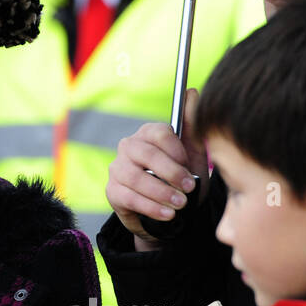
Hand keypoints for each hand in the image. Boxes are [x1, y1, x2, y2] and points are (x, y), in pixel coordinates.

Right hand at [105, 88, 209, 248]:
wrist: (170, 212)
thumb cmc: (181, 179)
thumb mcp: (193, 155)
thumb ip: (193, 125)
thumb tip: (192, 91)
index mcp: (148, 134)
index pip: (158, 133)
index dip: (176, 151)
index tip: (190, 166)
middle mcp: (129, 147)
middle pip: (145, 153)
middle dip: (170, 172)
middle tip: (189, 188)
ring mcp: (117, 169)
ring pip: (135, 177)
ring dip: (161, 192)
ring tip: (180, 204)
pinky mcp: (112, 191)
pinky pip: (129, 197)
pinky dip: (151, 207)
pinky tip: (168, 214)